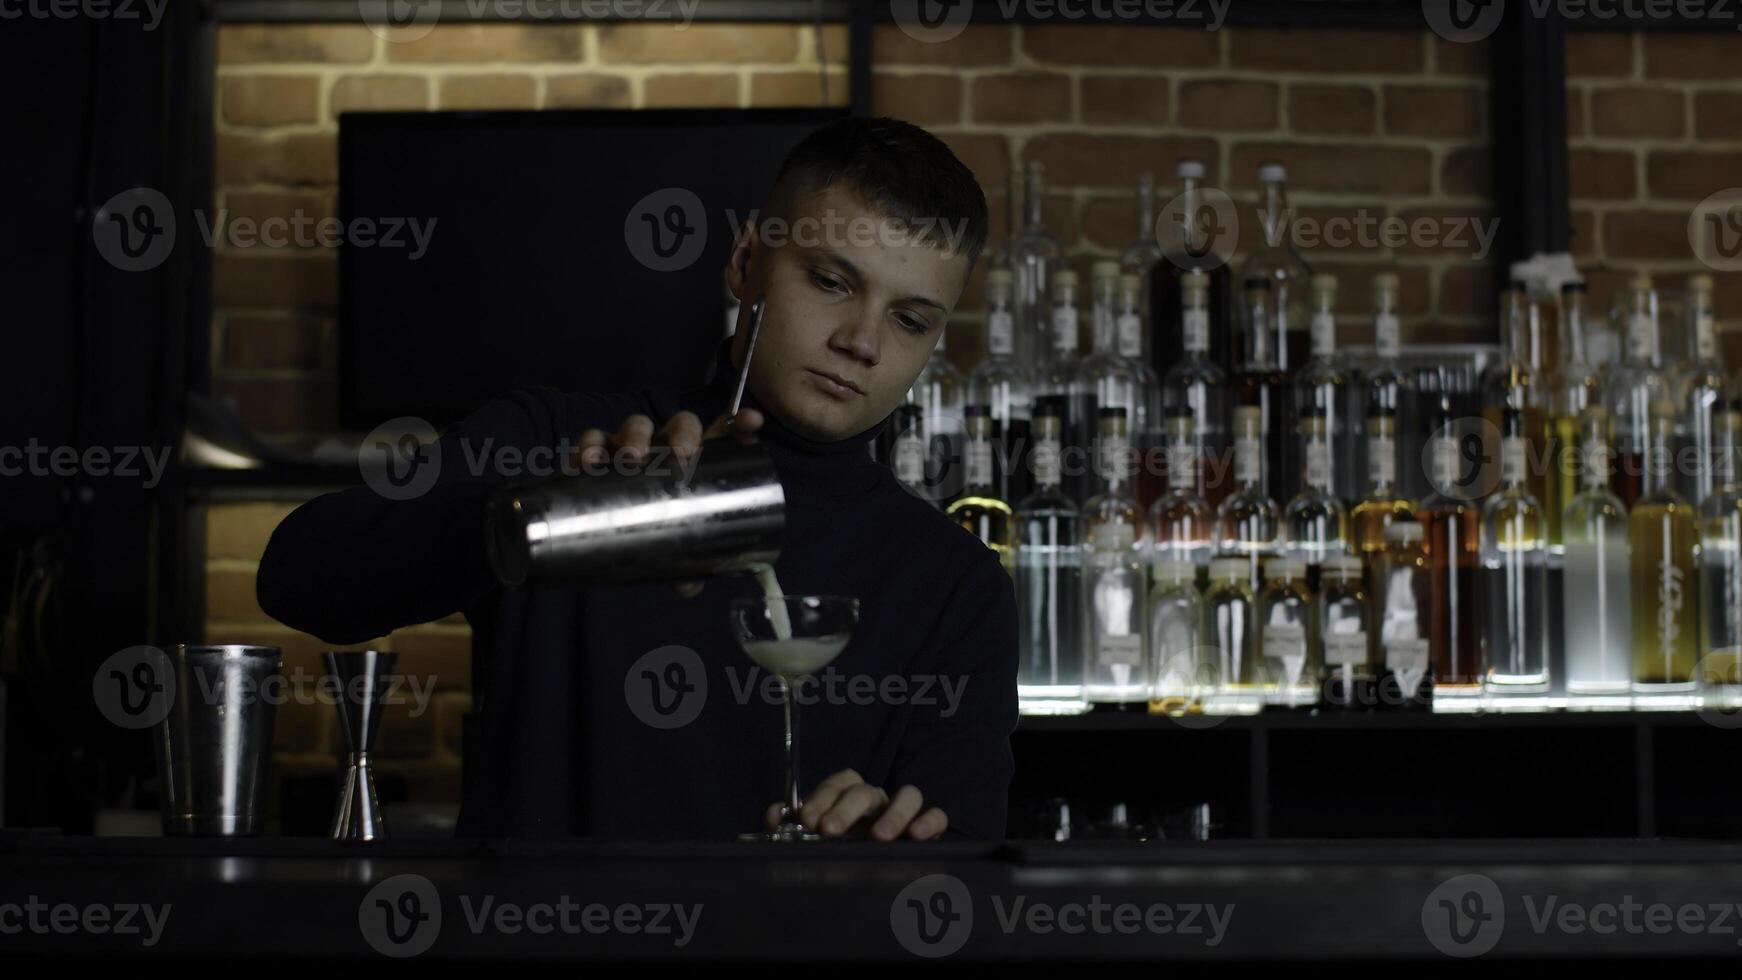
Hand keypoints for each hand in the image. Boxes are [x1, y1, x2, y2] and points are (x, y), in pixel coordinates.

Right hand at [572, 407, 764, 597]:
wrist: (614, 532)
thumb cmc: (660, 532)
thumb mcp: (680, 546)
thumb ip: (689, 564)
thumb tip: (687, 586)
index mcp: (699, 460)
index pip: (725, 434)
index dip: (740, 424)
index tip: (751, 424)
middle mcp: (667, 446)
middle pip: (679, 425)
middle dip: (681, 434)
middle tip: (679, 456)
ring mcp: (634, 445)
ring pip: (636, 426)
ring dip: (634, 436)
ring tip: (630, 459)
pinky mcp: (600, 452)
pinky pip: (592, 441)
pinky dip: (587, 446)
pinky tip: (583, 462)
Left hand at [765, 769, 949, 841]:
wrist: (867, 884)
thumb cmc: (838, 856)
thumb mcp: (811, 844)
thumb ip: (790, 828)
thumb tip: (774, 813)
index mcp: (848, 798)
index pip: (838, 783)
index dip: (822, 797)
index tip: (808, 819)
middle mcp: (877, 801)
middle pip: (866, 790)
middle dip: (845, 808)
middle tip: (830, 830)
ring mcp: (904, 814)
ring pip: (908, 795)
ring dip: (893, 813)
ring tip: (879, 837)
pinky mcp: (929, 830)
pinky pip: (937, 815)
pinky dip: (929, 821)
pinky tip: (917, 836)